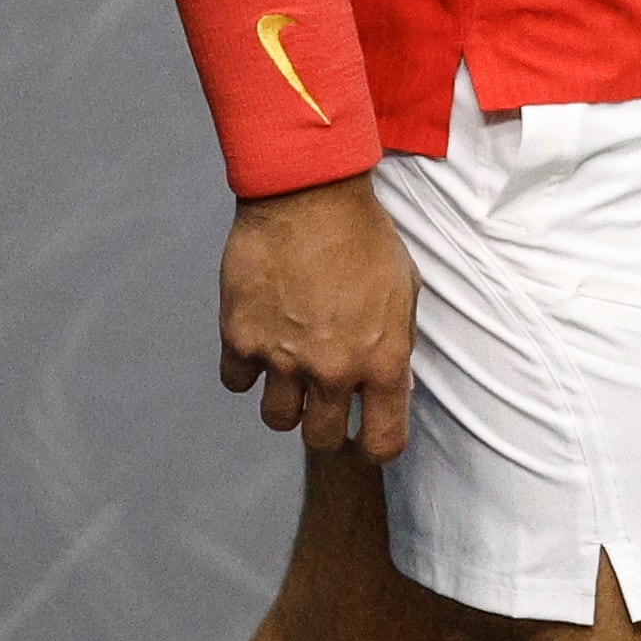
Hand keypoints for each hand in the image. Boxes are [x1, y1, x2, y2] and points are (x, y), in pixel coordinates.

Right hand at [218, 174, 420, 459]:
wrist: (309, 195)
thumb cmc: (366, 237)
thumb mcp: (403, 291)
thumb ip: (393, 345)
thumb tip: (387, 384)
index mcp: (383, 360)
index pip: (382, 442)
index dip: (376, 445)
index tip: (368, 436)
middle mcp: (333, 369)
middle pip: (322, 439)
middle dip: (325, 425)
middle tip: (325, 399)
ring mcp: (283, 359)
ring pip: (277, 420)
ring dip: (286, 402)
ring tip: (292, 369)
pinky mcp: (241, 339)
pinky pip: (237, 383)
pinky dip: (246, 370)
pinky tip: (260, 342)